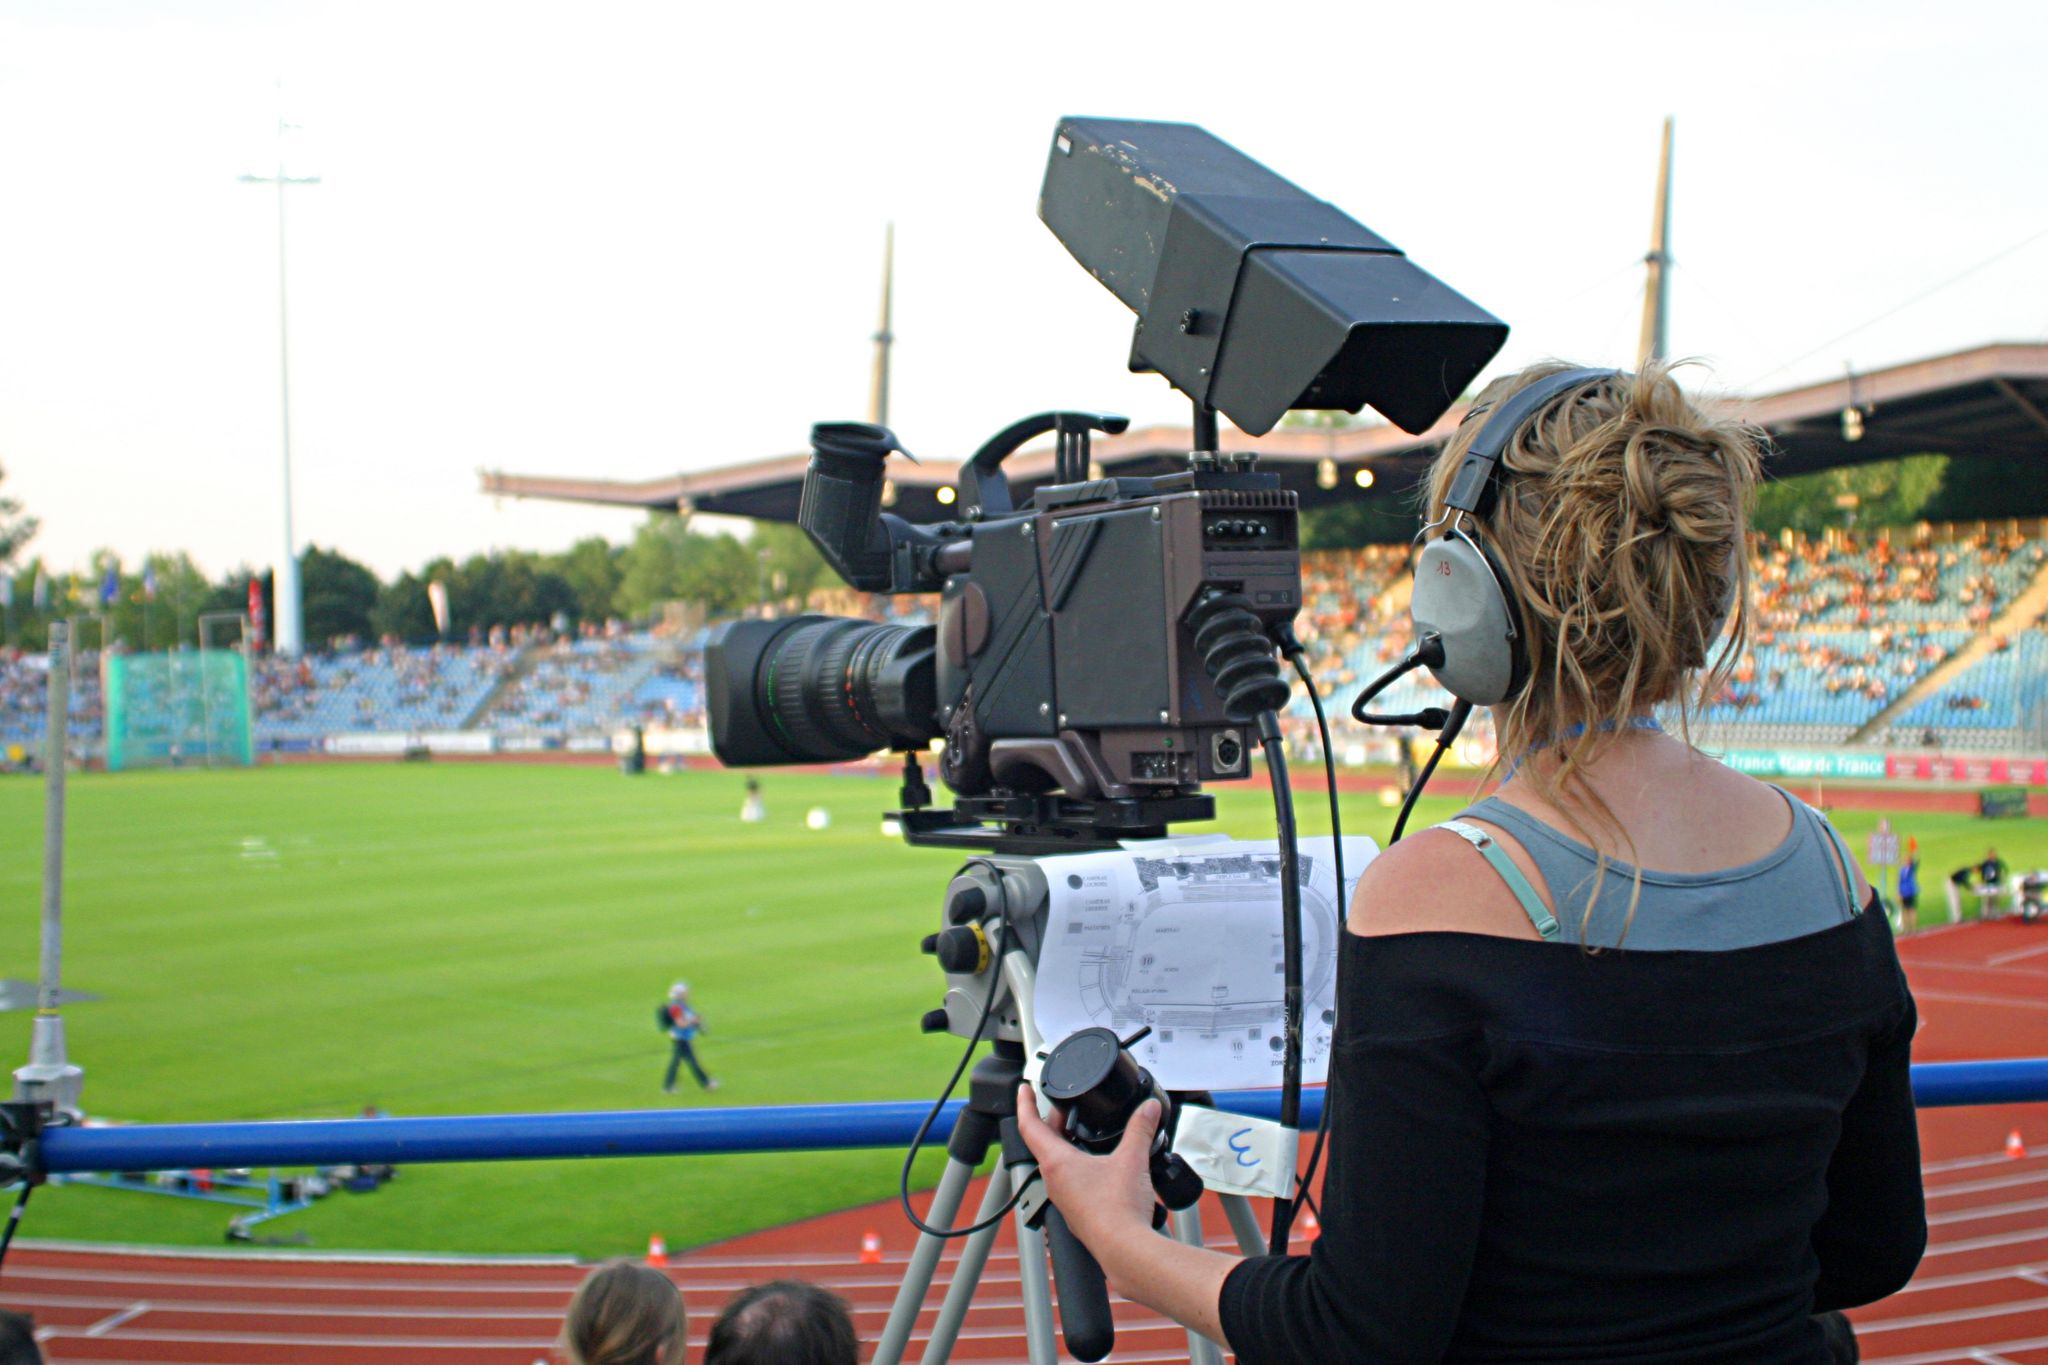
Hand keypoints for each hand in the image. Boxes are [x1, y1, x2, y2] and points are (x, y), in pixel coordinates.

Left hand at [1015, 1083, 1160, 1252]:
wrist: (1125, 1250)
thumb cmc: (1118, 1211)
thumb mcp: (1132, 1159)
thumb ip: (1141, 1128)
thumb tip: (1148, 1109)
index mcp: (1057, 1163)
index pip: (1029, 1126)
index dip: (1025, 1103)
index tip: (1023, 1089)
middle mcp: (1054, 1181)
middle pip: (1044, 1142)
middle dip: (1054, 1121)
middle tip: (1068, 1107)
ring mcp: (1064, 1198)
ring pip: (1056, 1163)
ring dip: (1066, 1144)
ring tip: (1084, 1132)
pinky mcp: (1077, 1212)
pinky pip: (1070, 1182)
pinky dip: (1078, 1166)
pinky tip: (1099, 1165)